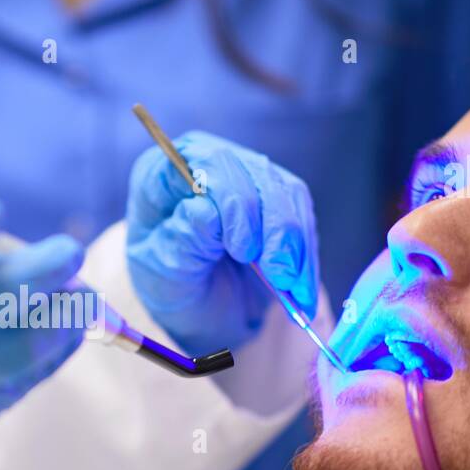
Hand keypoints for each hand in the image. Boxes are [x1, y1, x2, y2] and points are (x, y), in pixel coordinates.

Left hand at [126, 131, 319, 355]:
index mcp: (164, 174)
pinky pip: (303, 216)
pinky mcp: (276, 196)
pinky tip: (302, 290)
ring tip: (293, 289)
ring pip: (288, 192)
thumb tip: (206, 212)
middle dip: (275, 227)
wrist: (194, 306)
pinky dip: (306, 255)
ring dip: (296, 244)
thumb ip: (181, 243)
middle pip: (257, 173)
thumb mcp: (163, 275)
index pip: (209, 164)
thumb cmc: (169, 287)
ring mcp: (245, 175)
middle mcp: (207, 163)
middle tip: (280, 276)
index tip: (244, 252)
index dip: (234, 203)